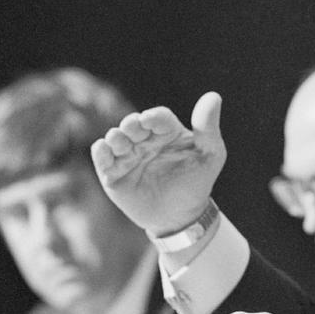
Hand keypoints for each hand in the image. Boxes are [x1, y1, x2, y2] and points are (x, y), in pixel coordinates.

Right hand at [90, 92, 225, 236]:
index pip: (158, 118)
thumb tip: (214, 96)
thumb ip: (208, 127)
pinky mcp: (113, 173)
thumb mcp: (210, 155)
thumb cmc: (197, 183)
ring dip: (116, 137)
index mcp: (167, 132)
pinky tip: (104, 149)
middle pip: (133, 125)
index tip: (151, 120)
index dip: (154, 117)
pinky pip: (101, 157)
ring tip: (121, 142)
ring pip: (115, 138)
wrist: (180, 217)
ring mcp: (127, 155)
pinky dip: (101, 151)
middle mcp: (145, 140)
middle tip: (133, 129)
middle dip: (132, 125)